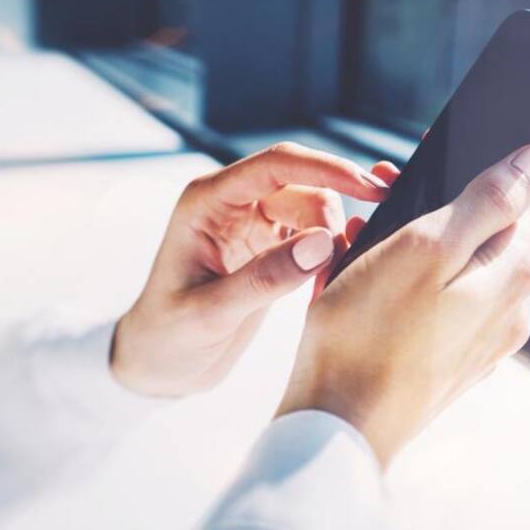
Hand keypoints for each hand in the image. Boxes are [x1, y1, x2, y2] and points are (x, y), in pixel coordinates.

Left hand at [111, 142, 397, 397]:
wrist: (157, 365)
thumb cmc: (167, 337)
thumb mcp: (211, 314)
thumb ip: (266, 278)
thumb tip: (324, 240)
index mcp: (207, 201)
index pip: (277, 165)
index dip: (328, 169)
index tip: (371, 190)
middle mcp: (232, 203)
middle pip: (305, 186)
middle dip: (332, 220)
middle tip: (338, 271)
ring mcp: (253, 223)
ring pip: (316, 211)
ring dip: (333, 242)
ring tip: (324, 288)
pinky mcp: (271, 246)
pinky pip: (316, 236)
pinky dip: (329, 257)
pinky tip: (322, 287)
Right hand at [276, 144, 529, 465]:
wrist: (335, 429)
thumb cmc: (370, 335)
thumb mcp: (426, 247)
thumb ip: (488, 200)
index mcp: (515, 273)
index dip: (498, 158)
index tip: (451, 145)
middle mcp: (510, 309)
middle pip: (491, 227)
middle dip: (442, 198)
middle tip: (386, 184)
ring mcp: (480, 339)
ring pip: (456, 263)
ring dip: (414, 237)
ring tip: (362, 232)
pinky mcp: (447, 360)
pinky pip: (434, 300)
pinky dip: (402, 278)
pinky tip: (361, 276)